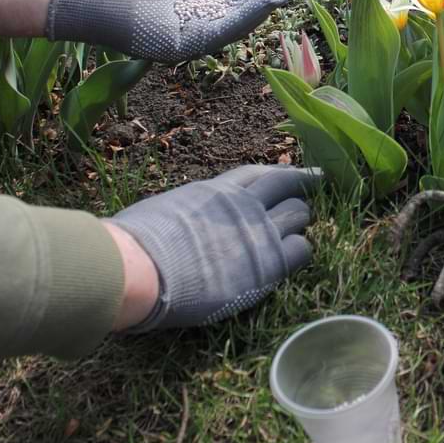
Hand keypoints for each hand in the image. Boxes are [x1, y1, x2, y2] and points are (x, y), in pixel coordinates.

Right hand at [107, 165, 320, 331]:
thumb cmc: (135, 243)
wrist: (138, 269)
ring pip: (300, 214)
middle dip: (298, 191)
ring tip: (295, 231)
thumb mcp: (164, 210)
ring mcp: (259, 233)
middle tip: (308, 197)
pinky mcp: (268, 264)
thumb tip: (177, 218)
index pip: (258, 173)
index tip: (289, 173)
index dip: (276, 173)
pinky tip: (292, 258)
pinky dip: (300, 251)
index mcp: (216, 191)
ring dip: (299, 222)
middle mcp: (243, 206)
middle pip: (288, 186)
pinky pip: (301, 250)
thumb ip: (186, 210)